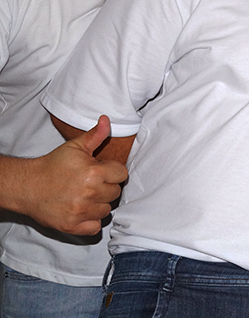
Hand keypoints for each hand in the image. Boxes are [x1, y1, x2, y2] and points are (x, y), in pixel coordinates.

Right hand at [16, 116, 127, 235]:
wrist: (27, 186)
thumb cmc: (53, 165)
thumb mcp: (74, 147)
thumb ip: (95, 135)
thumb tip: (106, 120)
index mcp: (94, 172)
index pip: (122, 174)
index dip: (113, 171)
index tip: (102, 171)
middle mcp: (89, 193)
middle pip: (116, 193)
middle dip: (106, 187)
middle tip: (92, 183)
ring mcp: (81, 211)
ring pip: (107, 210)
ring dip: (99, 204)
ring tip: (86, 196)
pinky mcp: (72, 226)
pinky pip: (95, 227)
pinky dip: (91, 221)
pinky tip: (83, 211)